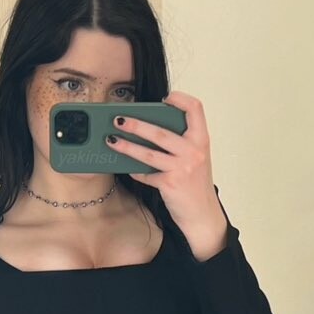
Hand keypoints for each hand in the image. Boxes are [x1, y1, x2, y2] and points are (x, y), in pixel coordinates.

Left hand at [106, 89, 225, 239]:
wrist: (202, 214)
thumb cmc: (196, 185)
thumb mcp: (196, 158)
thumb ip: (182, 143)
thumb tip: (151, 130)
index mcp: (201, 140)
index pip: (195, 108)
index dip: (180, 99)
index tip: (164, 99)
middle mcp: (193, 151)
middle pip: (160, 132)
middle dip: (135, 125)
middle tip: (119, 119)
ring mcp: (182, 168)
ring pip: (148, 153)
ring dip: (127, 146)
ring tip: (112, 140)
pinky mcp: (170, 184)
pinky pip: (147, 174)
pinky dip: (136, 171)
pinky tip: (127, 167)